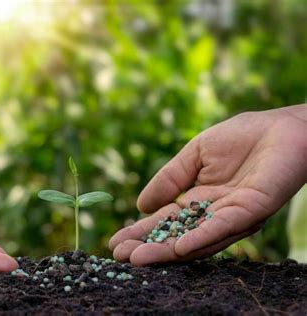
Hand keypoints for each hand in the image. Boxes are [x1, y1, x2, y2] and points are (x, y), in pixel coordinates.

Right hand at [109, 104, 306, 264]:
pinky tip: (178, 248)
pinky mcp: (250, 210)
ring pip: (196, 240)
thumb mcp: (195, 154)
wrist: (282, 127)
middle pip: (176, 236)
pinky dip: (200, 238)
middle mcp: (213, 214)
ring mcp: (231, 216)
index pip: (165, 221)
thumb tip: (141, 205)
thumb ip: (170, 178)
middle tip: (119, 256)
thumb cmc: (241, 137)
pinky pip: (222, 227)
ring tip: (138, 257)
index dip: (141, 231)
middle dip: (148, 247)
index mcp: (198, 200)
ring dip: (166, 251)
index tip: (115, 242)